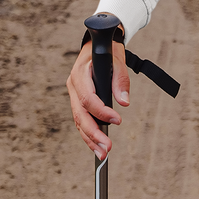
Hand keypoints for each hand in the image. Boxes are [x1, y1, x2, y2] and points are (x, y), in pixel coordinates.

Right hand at [66, 16, 129, 159]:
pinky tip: (97, 146)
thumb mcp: (117, 59)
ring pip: (79, 121)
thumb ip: (120, 80)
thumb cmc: (108, 49)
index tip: (118, 120)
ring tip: (103, 154)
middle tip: (107, 150)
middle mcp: (73, 86)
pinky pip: (81, 120)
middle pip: (80, 115)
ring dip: (90, 139)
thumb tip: (124, 102)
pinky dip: (88, 134)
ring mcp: (74, 94)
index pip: (88, 98)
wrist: (99, 43)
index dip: (102, 111)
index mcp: (80, 74)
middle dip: (94, 134)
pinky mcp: (78, 101)